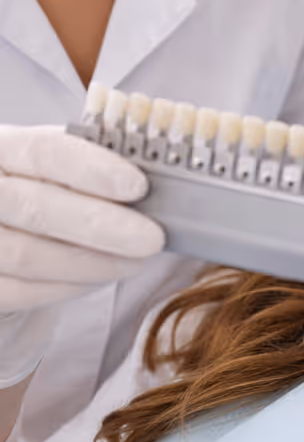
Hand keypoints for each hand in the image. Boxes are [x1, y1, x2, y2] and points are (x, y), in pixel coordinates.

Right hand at [0, 125, 164, 311]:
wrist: (4, 236)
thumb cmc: (37, 194)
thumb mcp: (54, 169)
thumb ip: (89, 167)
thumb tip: (151, 177)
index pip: (42, 150)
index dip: (91, 168)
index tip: (137, 186)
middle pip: (34, 206)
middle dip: (100, 224)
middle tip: (151, 238)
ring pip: (27, 255)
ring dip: (91, 261)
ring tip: (136, 260)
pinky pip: (21, 291)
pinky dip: (67, 286)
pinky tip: (100, 277)